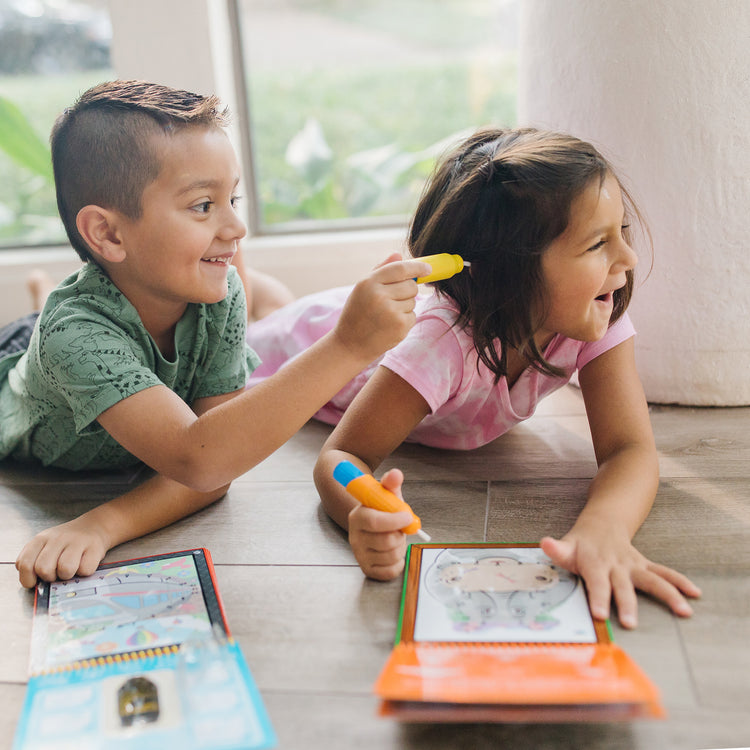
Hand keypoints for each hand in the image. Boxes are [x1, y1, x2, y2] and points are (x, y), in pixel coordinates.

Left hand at [15, 517, 108, 587]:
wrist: (94, 526)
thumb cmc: (67, 542)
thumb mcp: (46, 546)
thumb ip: (35, 561)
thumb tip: (34, 583)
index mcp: (41, 539)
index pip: (24, 564)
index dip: (28, 578)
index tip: (36, 581)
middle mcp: (57, 538)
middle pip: (43, 569)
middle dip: (50, 577)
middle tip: (56, 573)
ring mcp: (76, 541)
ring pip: (65, 569)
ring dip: (67, 575)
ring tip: (71, 568)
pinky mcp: (94, 547)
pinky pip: (85, 570)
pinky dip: (84, 572)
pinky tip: (83, 563)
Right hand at [334, 254, 430, 363]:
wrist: (350, 345)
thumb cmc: (357, 314)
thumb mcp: (362, 289)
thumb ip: (381, 270)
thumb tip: (399, 254)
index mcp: (368, 283)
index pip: (400, 269)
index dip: (417, 267)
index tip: (428, 269)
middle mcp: (379, 296)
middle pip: (411, 285)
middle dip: (408, 290)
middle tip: (393, 300)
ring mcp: (390, 312)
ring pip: (413, 300)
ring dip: (405, 306)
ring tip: (386, 315)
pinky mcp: (400, 326)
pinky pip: (413, 315)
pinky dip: (405, 320)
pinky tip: (389, 325)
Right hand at [348, 468, 410, 580]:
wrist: (373, 528)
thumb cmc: (382, 511)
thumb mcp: (386, 496)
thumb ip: (391, 483)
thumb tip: (396, 473)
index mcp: (357, 517)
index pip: (375, 522)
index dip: (394, 520)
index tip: (407, 516)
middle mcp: (354, 537)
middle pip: (386, 541)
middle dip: (400, 535)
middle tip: (400, 529)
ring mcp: (360, 555)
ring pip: (391, 556)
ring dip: (400, 547)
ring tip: (394, 538)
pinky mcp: (368, 570)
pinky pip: (391, 571)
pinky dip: (399, 562)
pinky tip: (393, 552)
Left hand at [540, 533, 700, 628]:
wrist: (602, 524)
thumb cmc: (580, 543)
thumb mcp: (567, 545)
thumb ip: (557, 549)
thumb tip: (546, 543)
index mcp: (595, 563)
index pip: (596, 582)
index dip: (597, 596)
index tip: (598, 614)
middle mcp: (617, 565)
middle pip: (623, 586)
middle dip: (627, 604)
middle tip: (631, 623)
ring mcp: (634, 565)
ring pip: (653, 579)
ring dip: (669, 594)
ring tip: (684, 611)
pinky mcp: (645, 567)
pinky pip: (664, 574)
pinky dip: (680, 582)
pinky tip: (694, 594)